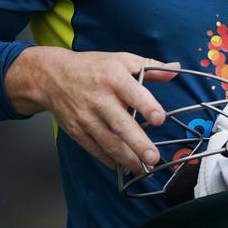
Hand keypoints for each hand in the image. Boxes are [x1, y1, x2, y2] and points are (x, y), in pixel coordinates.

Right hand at [5, 46, 179, 171]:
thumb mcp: (122, 60)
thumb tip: (175, 69)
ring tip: (143, 168)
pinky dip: (109, 160)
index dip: (147, 106)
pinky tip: (122, 167)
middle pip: (120, 124)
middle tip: (153, 157)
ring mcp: (87, 117)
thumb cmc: (93, 67)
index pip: (133, 93)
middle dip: (138, 143)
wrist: (52, 77)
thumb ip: (150, 67)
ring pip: (108, 141)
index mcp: (114, 78)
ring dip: (127, 158)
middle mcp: (100, 99)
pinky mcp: (77, 130)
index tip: (159, 119)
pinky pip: (95, 149)